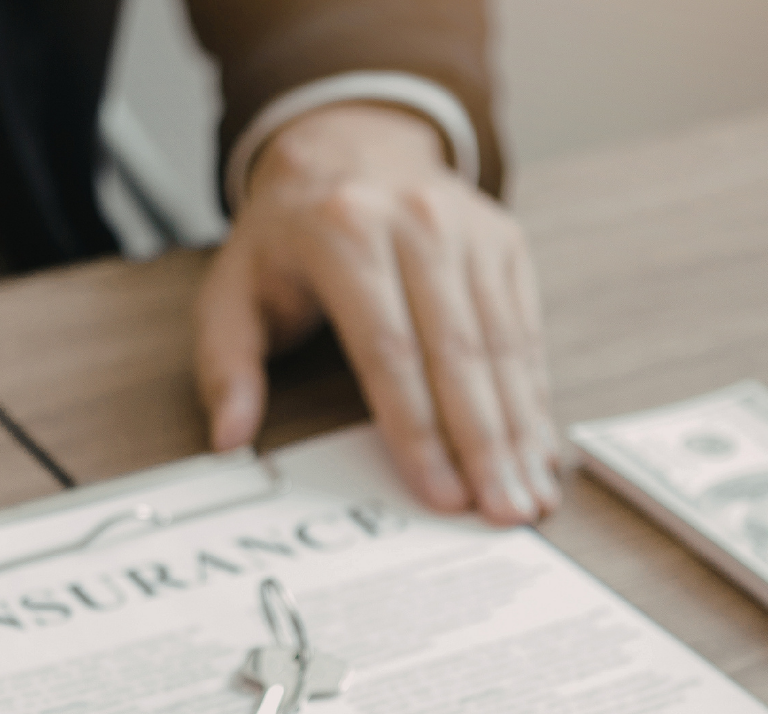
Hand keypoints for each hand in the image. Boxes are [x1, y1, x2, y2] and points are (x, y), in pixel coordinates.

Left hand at [195, 103, 557, 525]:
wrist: (348, 147)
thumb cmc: (289, 237)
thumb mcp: (232, 289)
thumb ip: (226, 365)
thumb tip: (229, 436)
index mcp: (344, 233)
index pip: (389, 351)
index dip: (418, 430)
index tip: (439, 493)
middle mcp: (416, 223)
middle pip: (459, 354)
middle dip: (484, 444)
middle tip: (502, 512)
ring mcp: (469, 229)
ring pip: (503, 347)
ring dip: (522, 430)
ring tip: (531, 496)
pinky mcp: (506, 242)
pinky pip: (525, 331)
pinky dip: (535, 395)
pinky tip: (541, 449)